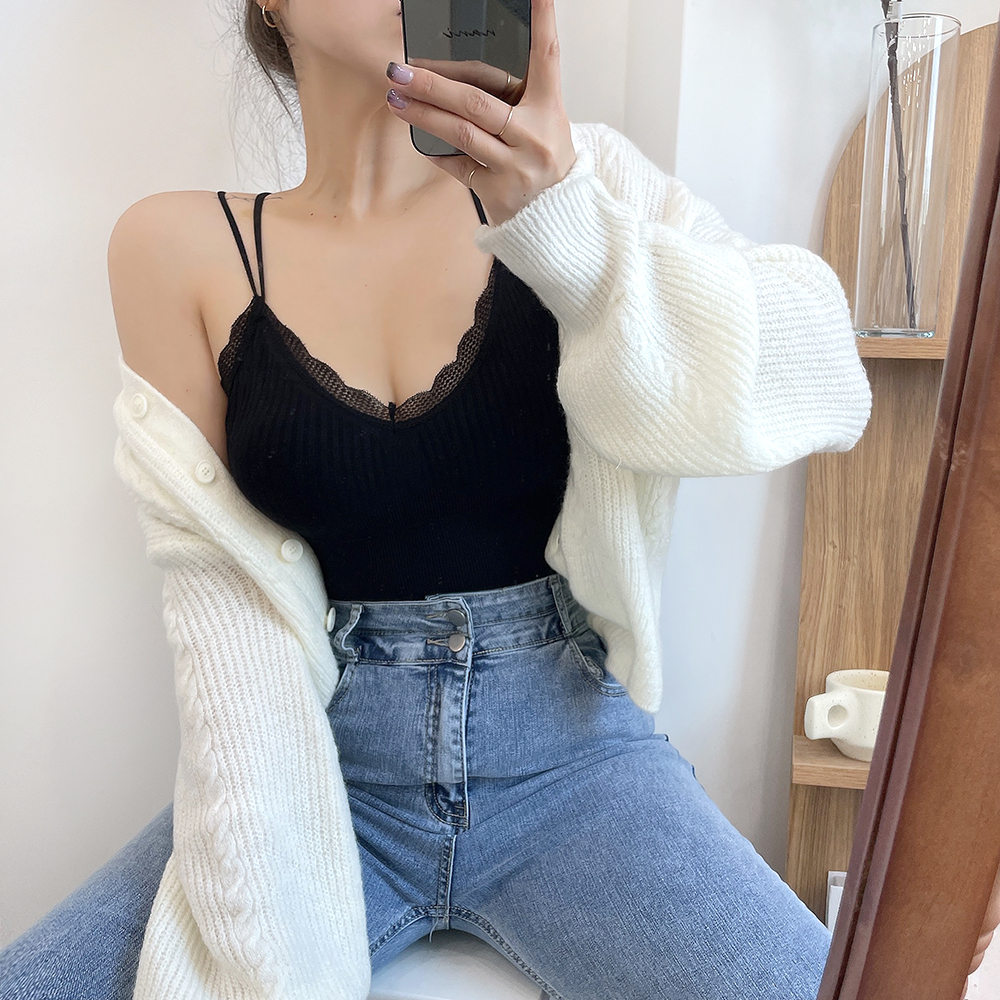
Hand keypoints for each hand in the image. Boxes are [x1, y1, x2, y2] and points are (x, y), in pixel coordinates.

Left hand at [385, 0, 576, 226]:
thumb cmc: (544, 159)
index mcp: (550, 109)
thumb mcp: (546, 122)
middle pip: (477, 102)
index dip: (542, 22)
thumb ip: (520, 95)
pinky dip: (437, 152)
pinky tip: (419, 138)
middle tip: (400, 69)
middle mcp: (534, 137)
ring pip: (461, 134)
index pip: (547, 57)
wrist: (556, 216)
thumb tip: (471, 65)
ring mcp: (515, 167)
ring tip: (396, 100)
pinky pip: (458, 166)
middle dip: (433, 85)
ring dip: (423, 115)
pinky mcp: (497, 192)